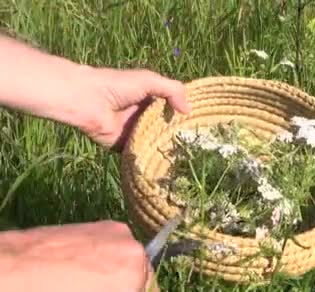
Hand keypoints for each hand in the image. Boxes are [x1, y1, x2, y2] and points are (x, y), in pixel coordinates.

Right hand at [3, 221, 159, 291]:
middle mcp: (135, 253)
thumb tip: (105, 281)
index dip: (119, 287)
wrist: (27, 267)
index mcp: (123, 234)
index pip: (137, 267)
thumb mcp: (83, 244)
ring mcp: (133, 281)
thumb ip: (102, 260)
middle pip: (142, 290)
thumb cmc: (41, 254)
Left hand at [73, 66, 191, 149]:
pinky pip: (143, 153)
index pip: (172, 107)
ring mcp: (135, 132)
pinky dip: (153, 157)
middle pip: (167, 126)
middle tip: (198, 142)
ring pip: (157, 141)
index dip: (184, 113)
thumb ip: (173, 90)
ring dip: (169, 146)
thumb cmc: (117, 86)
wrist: (87, 102)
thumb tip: (189, 110)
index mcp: (149, 98)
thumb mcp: (149, 80)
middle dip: (179, 133)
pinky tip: (171, 162)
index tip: (201, 122)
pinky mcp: (126, 147)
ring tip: (189, 155)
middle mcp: (143, 115)